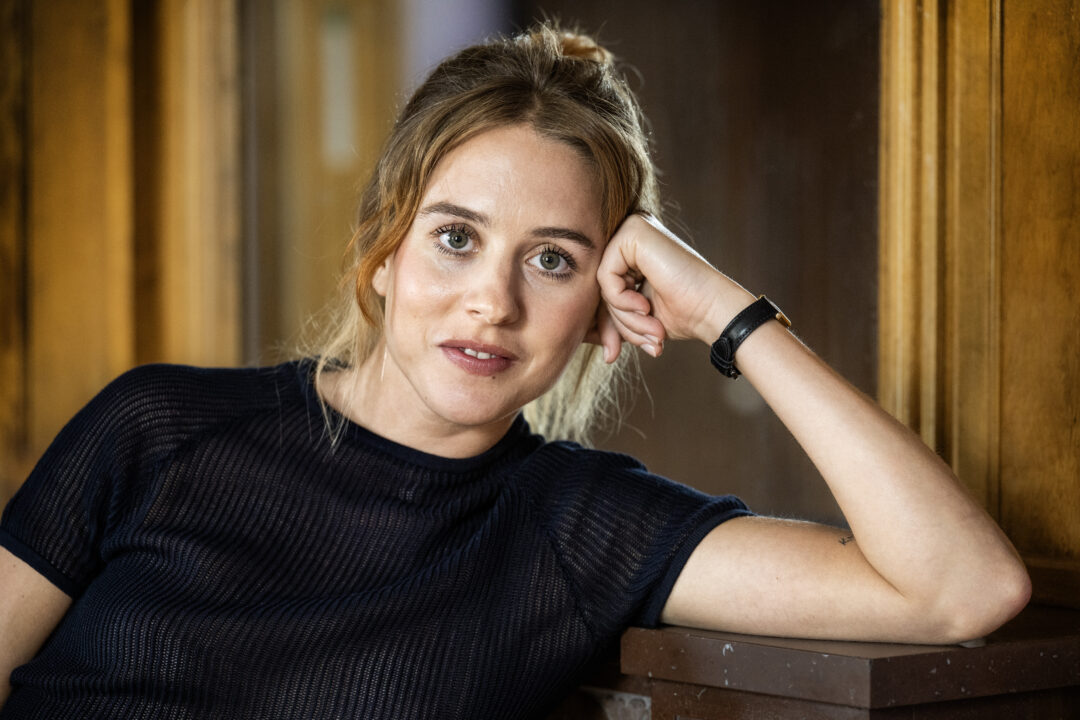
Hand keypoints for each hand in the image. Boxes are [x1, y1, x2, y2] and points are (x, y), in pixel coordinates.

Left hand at [589, 214, 750, 361]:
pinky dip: (620, 299)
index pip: (602, 289)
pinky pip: (605, 274)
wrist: (714, 310)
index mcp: (633, 251)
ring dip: (622, 316)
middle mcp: (631, 234)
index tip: (613, 353)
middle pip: (599, 286)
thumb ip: (612, 318)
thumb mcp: (636, 318)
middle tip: (640, 344)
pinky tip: (645, 306)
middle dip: (615, 323)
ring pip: (601, 282)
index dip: (606, 324)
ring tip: (651, 329)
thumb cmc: (684, 313)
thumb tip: (592, 344)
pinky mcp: (633, 232)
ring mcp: (632, 229)